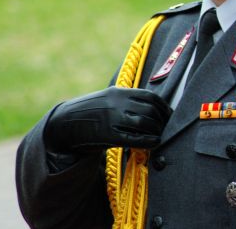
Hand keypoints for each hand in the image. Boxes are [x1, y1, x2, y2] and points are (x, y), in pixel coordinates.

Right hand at [43, 87, 171, 152]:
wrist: (66, 122)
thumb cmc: (93, 110)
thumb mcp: (110, 97)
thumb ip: (129, 98)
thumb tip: (153, 106)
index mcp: (120, 92)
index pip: (150, 97)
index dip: (163, 106)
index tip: (169, 113)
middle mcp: (117, 104)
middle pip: (149, 111)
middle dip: (162, 120)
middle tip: (166, 126)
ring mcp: (113, 119)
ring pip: (144, 123)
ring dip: (156, 130)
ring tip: (159, 134)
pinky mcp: (108, 135)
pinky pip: (133, 138)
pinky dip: (147, 141)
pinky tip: (154, 142)